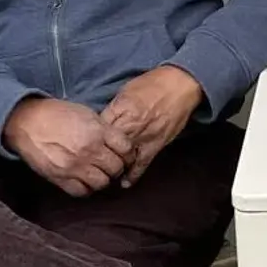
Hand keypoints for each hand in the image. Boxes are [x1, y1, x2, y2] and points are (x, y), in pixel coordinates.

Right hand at [3, 97, 133, 196]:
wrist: (26, 122)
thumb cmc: (55, 114)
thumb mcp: (86, 114)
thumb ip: (104, 129)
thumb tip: (117, 143)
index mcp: (98, 132)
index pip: (126, 149)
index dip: (127, 153)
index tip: (123, 154)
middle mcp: (89, 150)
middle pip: (116, 168)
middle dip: (116, 167)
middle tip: (110, 165)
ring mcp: (75, 166)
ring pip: (102, 183)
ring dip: (102, 179)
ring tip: (97, 173)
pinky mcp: (60, 178)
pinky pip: (82, 192)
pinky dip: (85, 188)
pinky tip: (83, 180)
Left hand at [100, 64, 203, 185]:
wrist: (180, 84)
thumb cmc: (153, 84)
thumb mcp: (126, 90)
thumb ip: (114, 107)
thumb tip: (102, 121)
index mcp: (121, 108)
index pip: (100, 127)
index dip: (91, 136)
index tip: (85, 142)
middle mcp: (131, 124)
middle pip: (108, 145)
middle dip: (99, 154)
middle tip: (91, 162)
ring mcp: (144, 136)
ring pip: (123, 157)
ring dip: (113, 166)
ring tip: (105, 173)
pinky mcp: (156, 145)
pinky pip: (142, 164)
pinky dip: (133, 175)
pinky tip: (124, 183)